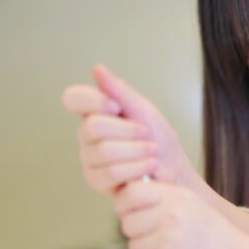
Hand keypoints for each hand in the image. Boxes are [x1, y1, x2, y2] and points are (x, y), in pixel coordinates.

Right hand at [61, 64, 193, 194]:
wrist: (175, 171)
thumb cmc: (160, 140)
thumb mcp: (144, 111)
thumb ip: (120, 92)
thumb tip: (97, 69)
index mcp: (95, 113)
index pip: (74, 98)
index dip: (94, 101)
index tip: (117, 107)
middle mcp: (87, 135)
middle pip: (92, 127)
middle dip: (128, 131)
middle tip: (148, 134)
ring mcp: (89, 159)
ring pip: (103, 150)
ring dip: (137, 150)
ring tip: (153, 152)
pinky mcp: (96, 180)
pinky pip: (111, 172)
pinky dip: (137, 167)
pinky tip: (149, 167)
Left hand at [114, 180, 247, 248]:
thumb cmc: (217, 237)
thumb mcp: (193, 205)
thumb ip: (163, 198)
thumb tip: (126, 198)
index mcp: (177, 196)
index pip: (130, 192)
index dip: (126, 205)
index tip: (134, 215)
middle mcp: (171, 213)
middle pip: (127, 223)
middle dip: (138, 234)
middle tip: (162, 240)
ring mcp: (168, 237)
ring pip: (133, 247)